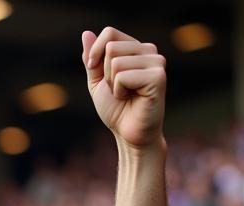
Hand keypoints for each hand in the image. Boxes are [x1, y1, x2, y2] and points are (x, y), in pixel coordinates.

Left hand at [82, 27, 165, 149]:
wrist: (129, 135)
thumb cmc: (117, 110)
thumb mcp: (98, 82)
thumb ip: (92, 59)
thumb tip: (86, 33)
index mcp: (136, 48)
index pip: (110, 33)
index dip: (96, 53)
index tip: (97, 73)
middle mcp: (149, 51)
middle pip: (111, 47)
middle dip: (106, 74)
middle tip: (119, 91)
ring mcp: (156, 62)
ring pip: (116, 62)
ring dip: (114, 85)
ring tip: (126, 96)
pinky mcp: (158, 76)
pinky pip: (123, 76)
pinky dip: (120, 92)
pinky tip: (133, 99)